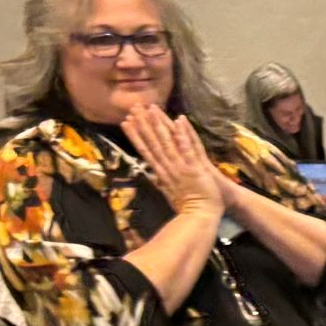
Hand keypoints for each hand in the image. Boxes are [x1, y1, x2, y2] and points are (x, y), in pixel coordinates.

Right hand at [124, 106, 224, 221]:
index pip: (145, 151)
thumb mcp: (168, 192)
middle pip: (153, 143)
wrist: (200, 216)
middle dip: (143, 124)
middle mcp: (168, 167)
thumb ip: (158, 180)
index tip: (125, 122)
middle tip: (133, 108)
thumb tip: (148, 173)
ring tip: (150, 109)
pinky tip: (178, 121)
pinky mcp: (194, 168)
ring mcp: (180, 167)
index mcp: (161, 173)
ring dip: (159, 125)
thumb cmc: (186, 206)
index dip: (135, 136)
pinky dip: (183, 135)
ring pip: (167, 142)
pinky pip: (188, 149)